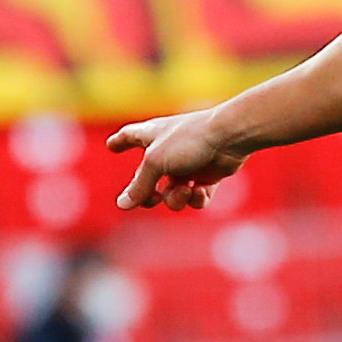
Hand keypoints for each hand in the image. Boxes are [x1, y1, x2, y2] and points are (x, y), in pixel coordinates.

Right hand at [106, 110, 241, 209]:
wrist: (230, 137)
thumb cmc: (188, 140)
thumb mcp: (155, 162)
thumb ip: (139, 185)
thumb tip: (122, 205)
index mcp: (152, 136)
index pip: (130, 136)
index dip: (120, 141)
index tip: (112, 145)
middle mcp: (168, 149)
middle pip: (149, 179)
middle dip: (149, 194)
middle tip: (153, 198)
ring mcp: (189, 164)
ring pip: (172, 194)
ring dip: (176, 198)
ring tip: (185, 191)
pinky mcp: (208, 175)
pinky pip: (195, 197)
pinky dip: (196, 198)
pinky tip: (199, 191)